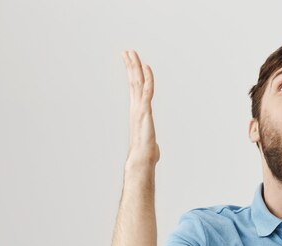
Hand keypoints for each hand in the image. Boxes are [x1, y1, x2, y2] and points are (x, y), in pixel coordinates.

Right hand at [122, 50, 159, 167]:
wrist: (142, 158)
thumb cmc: (145, 154)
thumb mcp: (150, 143)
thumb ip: (151, 140)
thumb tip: (154, 148)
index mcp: (137, 111)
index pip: (134, 88)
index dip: (132, 74)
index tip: (130, 62)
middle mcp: (136, 106)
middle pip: (133, 81)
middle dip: (130, 65)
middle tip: (127, 51)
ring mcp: (140, 108)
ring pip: (137, 82)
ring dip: (135, 66)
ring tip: (131, 53)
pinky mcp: (145, 111)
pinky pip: (147, 90)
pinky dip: (148, 78)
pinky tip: (147, 67)